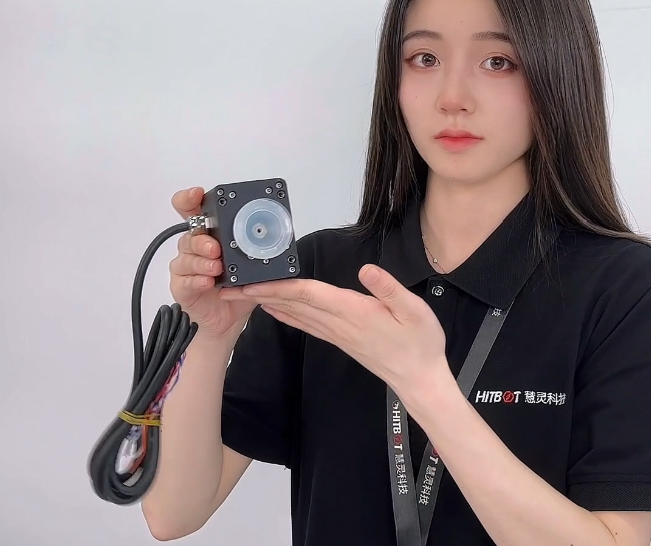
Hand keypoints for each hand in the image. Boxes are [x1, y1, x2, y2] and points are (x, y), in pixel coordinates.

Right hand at [168, 186, 256, 340]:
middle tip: (215, 248)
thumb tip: (278, 235)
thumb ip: (258, 249)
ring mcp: (187, 267)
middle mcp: (195, 248)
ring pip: (186, 257)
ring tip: (216, 267)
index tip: (196, 194)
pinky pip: (184, 280)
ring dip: (201, 262)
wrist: (228, 321)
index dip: (190, 199)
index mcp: (210, 236)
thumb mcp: (253, 265)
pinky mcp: (182, 287)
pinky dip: (196, 280)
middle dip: (202, 241)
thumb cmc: (238, 289)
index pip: (193, 211)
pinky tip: (207, 282)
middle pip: (190, 236)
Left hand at [219, 264, 448, 395]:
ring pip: (296, 314)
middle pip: (293, 304)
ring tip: (242, 294)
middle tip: (229, 286)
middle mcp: (338, 324)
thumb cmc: (421, 344)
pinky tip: (273, 308)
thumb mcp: (415, 311)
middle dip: (260, 294)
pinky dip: (286, 314)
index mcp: (353, 312)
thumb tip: (367, 270)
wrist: (420, 379)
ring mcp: (337, 334)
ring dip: (268, 302)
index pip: (308, 295)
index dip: (277, 286)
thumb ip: (389, 290)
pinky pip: (306, 324)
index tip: (251, 282)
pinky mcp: (340, 339)